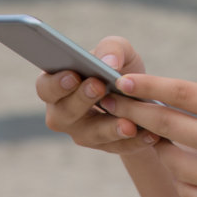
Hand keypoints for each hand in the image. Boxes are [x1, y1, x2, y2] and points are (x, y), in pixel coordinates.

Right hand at [34, 36, 157, 157]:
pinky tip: (150, 135)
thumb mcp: (120, 51)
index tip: (73, 76)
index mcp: (58, 85)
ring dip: (109, 129)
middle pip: (64, 113)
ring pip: (90, 135)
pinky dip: (134, 142)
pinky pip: (117, 147)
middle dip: (82, 100)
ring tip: (128, 123)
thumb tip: (109, 62)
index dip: (56, 83)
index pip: (46, 87)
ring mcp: (82, 133)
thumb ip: (111, 49)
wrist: (142, 95)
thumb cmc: (120, 68)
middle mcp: (63, 112)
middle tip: (99, 87)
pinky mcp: (105, 147)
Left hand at [100, 74, 196, 196]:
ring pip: (171, 160)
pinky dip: (183, 178)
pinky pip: (186, 189)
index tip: (124, 81)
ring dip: (162, 150)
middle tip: (115, 106)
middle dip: (137, 114)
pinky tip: (189, 171)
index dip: (149, 86)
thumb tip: (181, 107)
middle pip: (167, 125)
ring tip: (161, 141)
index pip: (183, 92)